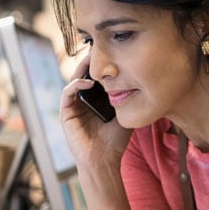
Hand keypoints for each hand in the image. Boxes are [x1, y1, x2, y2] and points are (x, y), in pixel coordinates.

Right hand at [60, 52, 131, 166]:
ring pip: (74, 80)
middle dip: (91, 61)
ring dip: (82, 69)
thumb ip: (128, 98)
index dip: (102, 64)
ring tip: (92, 59)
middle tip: (99, 48)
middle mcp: (83, 101)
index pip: (97, 77)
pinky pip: (67, 94)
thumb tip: (142, 81)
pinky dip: (76, 85)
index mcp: (96, 100)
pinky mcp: (66, 114)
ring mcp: (74, 107)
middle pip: (84, 74)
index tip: (112, 52)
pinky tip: (87, 82)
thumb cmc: (115, 141)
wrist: (104, 160)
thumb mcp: (125, 113)